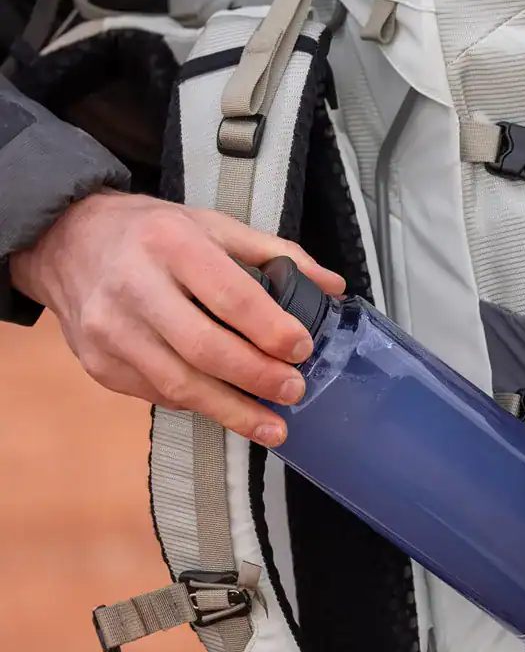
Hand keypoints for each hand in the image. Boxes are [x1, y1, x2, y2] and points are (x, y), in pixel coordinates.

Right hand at [9, 191, 345, 446]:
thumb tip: (332, 286)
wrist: (64, 241)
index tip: (301, 350)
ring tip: (273, 426)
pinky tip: (227, 407)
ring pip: (179, 384)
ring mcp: (110, 330)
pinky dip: (199, 404)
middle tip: (294, 391)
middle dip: (257, 378)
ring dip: (234, 412)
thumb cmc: (151, 233)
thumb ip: (275, 253)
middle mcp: (133, 286)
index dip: (270, 330)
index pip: (229, 295)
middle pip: (205, 349)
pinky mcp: (99, 364)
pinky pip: (159, 395)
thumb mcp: (211, 225)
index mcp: (169, 242)